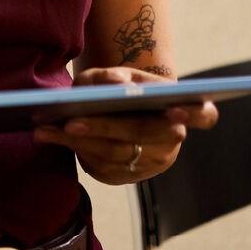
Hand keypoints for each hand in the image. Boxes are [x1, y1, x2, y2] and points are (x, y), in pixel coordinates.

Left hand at [31, 66, 219, 184]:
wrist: (112, 108)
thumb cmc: (118, 86)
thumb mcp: (116, 73)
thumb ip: (114, 75)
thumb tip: (117, 84)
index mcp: (183, 110)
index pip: (203, 115)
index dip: (194, 115)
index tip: (176, 112)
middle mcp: (170, 140)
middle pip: (142, 135)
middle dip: (105, 128)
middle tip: (73, 122)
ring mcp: (149, 163)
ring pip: (115, 153)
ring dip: (77, 141)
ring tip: (47, 129)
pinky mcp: (123, 175)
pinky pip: (98, 165)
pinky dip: (70, 149)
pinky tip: (47, 136)